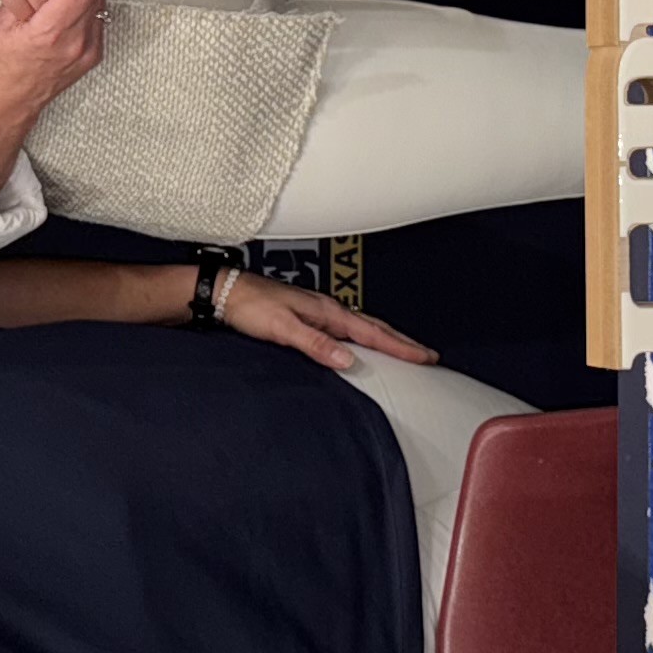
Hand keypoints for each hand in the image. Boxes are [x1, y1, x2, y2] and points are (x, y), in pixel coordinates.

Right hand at [0, 0, 105, 200]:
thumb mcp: (3, 21)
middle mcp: (75, 43)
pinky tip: (66, 7)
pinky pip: (98, 18)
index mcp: (49, 33)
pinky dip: (86, 6)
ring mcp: (88, 51)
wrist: (10, 102)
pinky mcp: (93, 55)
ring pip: (100, 2)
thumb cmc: (1, 65)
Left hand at [215, 274, 441, 373]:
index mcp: (327, 311)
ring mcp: (319, 312)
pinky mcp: (308, 316)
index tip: (425, 357)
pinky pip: (347, 328)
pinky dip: (364, 337)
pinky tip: (362, 344)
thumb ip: (316, 344)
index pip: (373, 332)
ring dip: (386, 338)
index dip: (400, 346)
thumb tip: (348, 359)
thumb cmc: (250, 306)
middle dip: (402, 341)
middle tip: (427, 355)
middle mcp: (327, 309)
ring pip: (362, 326)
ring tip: (405, 350)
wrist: (225, 292)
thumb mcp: (284, 328)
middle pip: (374, 327)